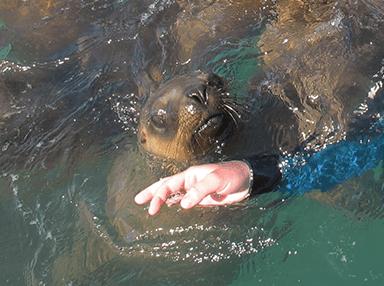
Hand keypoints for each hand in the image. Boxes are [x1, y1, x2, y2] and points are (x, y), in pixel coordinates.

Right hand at [134, 161, 252, 214]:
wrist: (247, 181)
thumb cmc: (233, 176)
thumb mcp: (216, 180)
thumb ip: (200, 190)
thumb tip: (183, 204)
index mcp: (190, 174)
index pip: (169, 185)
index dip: (158, 196)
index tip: (151, 209)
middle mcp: (190, 181)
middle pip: (166, 186)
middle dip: (152, 192)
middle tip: (137, 200)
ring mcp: (195, 189)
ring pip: (173, 193)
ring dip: (161, 197)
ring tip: (148, 204)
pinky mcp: (202, 197)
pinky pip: (184, 199)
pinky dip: (174, 202)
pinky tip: (169, 206)